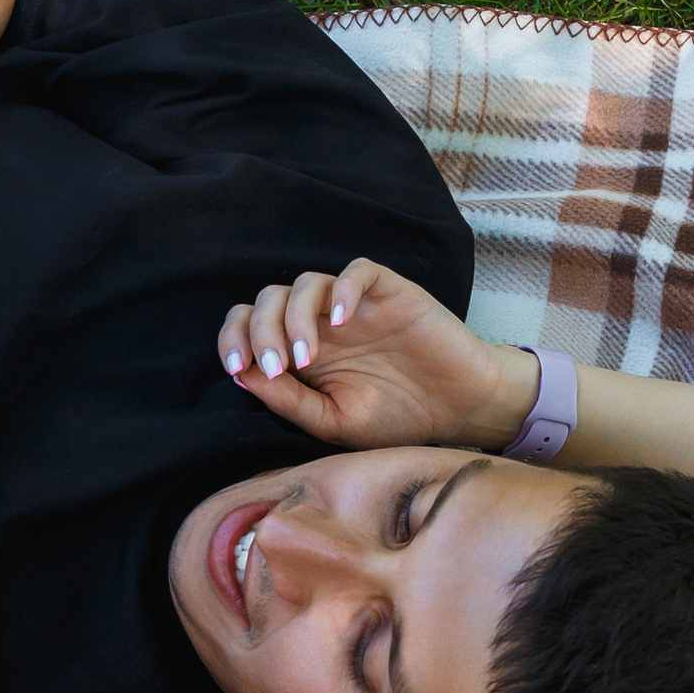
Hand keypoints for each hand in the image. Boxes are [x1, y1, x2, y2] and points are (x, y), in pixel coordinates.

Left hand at [219, 259, 535, 451]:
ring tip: (306, 357)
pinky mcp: (389, 292)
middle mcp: (320, 323)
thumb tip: (240, 374)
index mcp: (300, 352)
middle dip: (261, 331)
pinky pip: (357, 271)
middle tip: (278, 368)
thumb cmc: (396, 419)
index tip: (237, 367)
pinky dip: (342, 289)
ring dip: (295, 317)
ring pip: (305, 283)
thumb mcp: (332, 421)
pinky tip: (341, 321)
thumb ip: (288, 400)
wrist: (459, 411)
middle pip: (269, 299)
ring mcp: (352, 306)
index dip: (234, 337)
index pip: (249, 325)